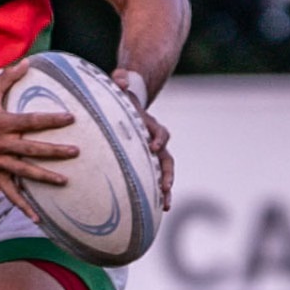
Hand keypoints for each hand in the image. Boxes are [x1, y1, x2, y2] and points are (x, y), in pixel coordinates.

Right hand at [0, 60, 78, 209]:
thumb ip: (8, 77)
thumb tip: (28, 62)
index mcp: (2, 123)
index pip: (31, 121)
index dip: (51, 119)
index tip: (71, 118)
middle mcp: (1, 144)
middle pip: (32, 149)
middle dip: (54, 151)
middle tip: (76, 152)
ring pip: (24, 172)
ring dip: (45, 177)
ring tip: (65, 181)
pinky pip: (10, 193)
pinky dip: (24, 206)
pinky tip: (39, 218)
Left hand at [113, 69, 174, 212]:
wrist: (129, 102)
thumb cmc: (122, 95)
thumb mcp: (121, 84)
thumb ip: (121, 79)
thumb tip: (121, 79)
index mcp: (150, 125)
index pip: (159, 133)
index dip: (158, 139)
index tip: (153, 147)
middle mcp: (155, 141)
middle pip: (167, 159)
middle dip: (168, 174)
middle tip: (165, 187)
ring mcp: (153, 154)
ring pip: (164, 173)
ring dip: (166, 189)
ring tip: (166, 206)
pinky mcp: (146, 162)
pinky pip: (154, 179)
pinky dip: (156, 193)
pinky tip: (155, 209)